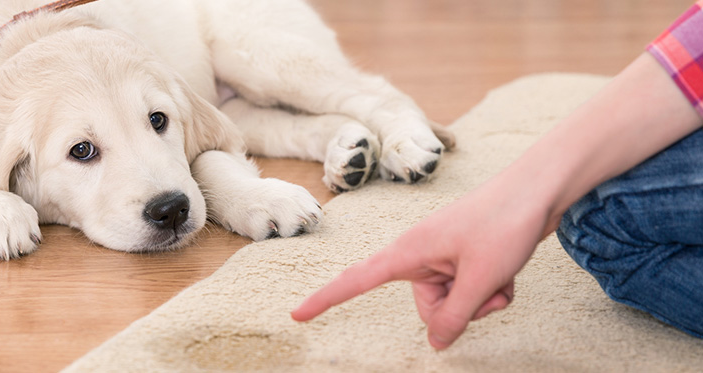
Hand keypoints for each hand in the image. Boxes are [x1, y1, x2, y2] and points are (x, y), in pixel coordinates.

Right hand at [291, 175, 555, 349]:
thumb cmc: (504, 223)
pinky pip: (470, 291)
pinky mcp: (463, 258)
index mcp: (409, 252)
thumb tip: (436, 344)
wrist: (539, 189)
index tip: (297, 314)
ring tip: (501, 274)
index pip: (356, 280)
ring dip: (482, 299)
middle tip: (487, 287)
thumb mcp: (480, 280)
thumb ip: (455, 317)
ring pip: (454, 303)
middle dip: (460, 309)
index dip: (326, 299)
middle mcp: (420, 255)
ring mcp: (443, 257)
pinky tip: (508, 271)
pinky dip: (492, 289)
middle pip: (427, 308)